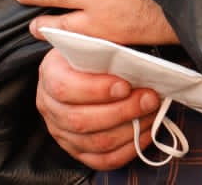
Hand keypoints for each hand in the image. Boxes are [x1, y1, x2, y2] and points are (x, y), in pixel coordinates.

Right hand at [37, 45, 160, 169]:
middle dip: (121, 111)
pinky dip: (128, 149)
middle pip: (82, 120)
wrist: (77, 69)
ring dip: (129, 129)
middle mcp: (49, 106)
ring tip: (152, 113)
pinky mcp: (76, 150)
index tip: (125, 84)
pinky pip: (102, 160)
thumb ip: (101, 46)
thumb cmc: (89, 54)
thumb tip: (128, 54)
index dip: (97, 89)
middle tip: (149, 98)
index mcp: (49, 75)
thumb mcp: (89, 41)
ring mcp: (61, 132)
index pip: (65, 88)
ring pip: (95, 142)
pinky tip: (144, 132)